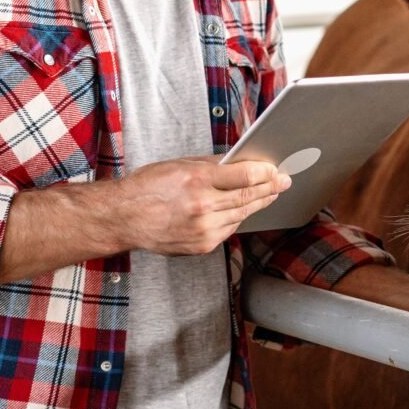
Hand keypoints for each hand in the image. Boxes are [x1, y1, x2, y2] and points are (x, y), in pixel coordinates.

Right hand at [114, 157, 290, 255]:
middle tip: (284, 181)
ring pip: (242, 215)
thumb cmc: (148, 188)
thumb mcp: (180, 165)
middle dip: (270, 188)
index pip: (244, 176)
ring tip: (269, 193)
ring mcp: (203, 229)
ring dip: (258, 203)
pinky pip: (229, 229)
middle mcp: (202, 207)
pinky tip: (243, 209)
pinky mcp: (202, 245)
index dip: (266, 173)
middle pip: (248, 197)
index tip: (276, 170)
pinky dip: (238, 217)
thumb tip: (242, 162)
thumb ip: (213, 165)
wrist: (124, 218)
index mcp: (196, 181)